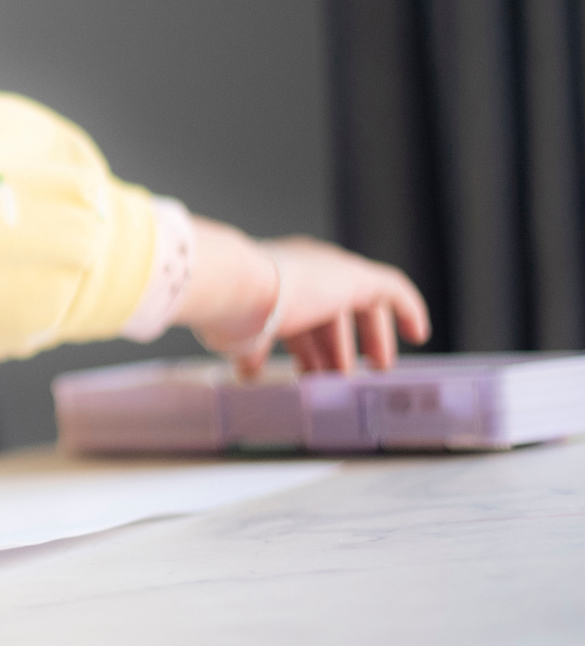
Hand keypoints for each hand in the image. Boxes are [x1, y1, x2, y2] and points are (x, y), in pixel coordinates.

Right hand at [177, 220, 429, 375]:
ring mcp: (330, 270)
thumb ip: (250, 350)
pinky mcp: (356, 276)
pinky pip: (393, 289)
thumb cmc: (229, 311)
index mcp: (271, 280)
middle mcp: (302, 269)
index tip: (311, 370)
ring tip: (370, 374)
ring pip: (360, 306)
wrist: (238, 287)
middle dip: (334, 349)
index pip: (299, 315)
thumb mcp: (240, 337)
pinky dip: (408, 309)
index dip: (307, 346)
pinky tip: (417, 333)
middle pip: (329, 312)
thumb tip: (248, 371)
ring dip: (364, 342)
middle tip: (340, 377)